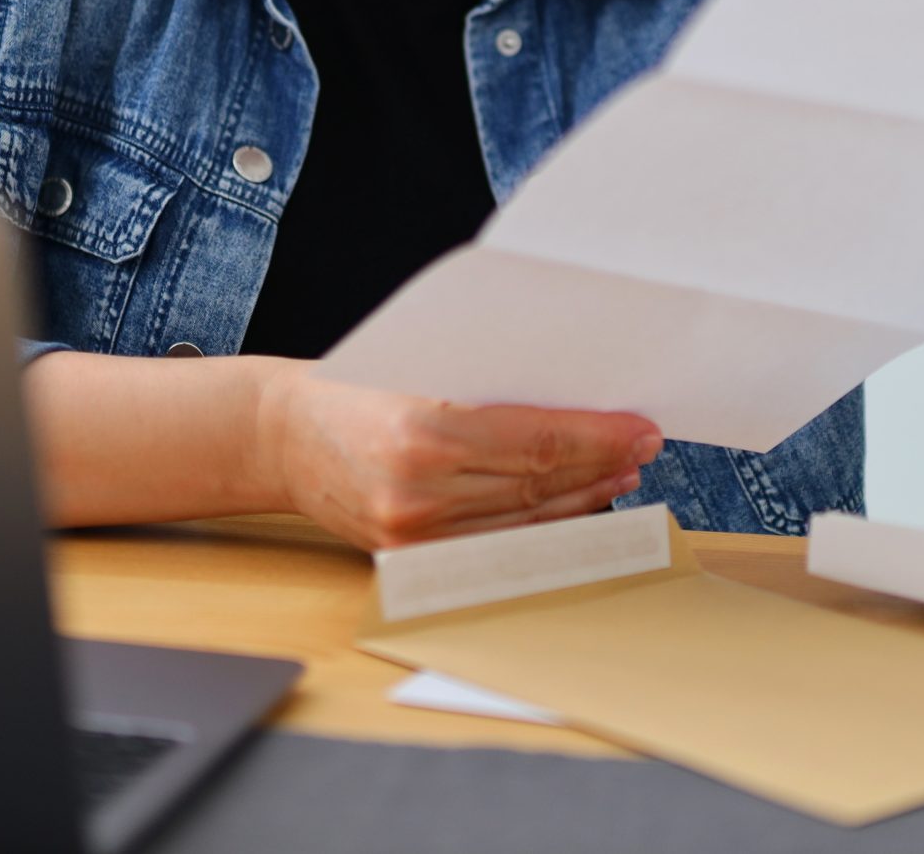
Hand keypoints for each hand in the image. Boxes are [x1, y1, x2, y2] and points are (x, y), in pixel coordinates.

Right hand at [259, 365, 660, 550]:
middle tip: (643, 445)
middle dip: (602, 464)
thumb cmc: (352, 385)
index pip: (539, 441)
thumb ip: (489, 387)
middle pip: (539, 483)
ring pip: (524, 521)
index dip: (600, 437)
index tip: (641, 428)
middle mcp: (418, 490)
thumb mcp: (420, 364)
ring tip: (619, 474)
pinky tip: (570, 507)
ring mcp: (412, 534)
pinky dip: (540, 527)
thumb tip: (577, 398)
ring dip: (582, 499)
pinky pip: (493, 544)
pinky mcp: (407, 559)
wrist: (280, 435)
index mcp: (423, 428)